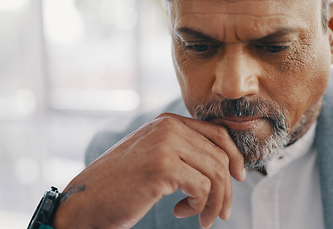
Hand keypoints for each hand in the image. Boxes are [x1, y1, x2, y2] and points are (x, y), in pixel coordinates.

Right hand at [52, 113, 245, 228]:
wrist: (84, 202)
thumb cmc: (121, 185)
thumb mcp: (155, 158)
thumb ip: (183, 152)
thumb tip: (223, 164)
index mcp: (168, 123)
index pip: (218, 133)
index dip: (235, 156)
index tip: (239, 178)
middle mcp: (168, 128)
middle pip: (220, 155)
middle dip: (226, 189)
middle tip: (221, 213)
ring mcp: (165, 145)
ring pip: (216, 172)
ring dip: (215, 202)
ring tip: (203, 218)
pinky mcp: (162, 167)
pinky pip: (203, 187)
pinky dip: (200, 206)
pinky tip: (181, 212)